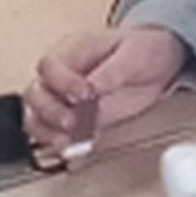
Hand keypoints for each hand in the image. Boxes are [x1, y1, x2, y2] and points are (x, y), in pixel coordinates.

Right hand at [24, 23, 184, 159]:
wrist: (160, 64)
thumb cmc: (143, 48)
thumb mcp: (134, 52)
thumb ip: (112, 70)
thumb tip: (93, 85)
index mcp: (74, 51)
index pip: (50, 66)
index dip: (61, 82)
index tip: (83, 93)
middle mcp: (64, 76)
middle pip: (36, 94)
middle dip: (49, 111)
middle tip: (71, 121)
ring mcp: (68, 99)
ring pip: (38, 117)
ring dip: (47, 132)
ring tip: (66, 140)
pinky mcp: (77, 120)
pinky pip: (56, 134)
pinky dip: (59, 144)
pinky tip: (72, 148)